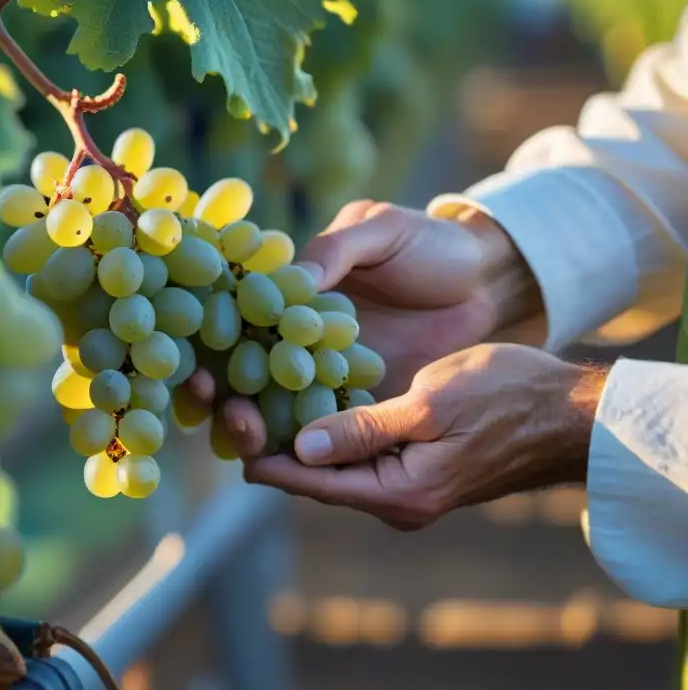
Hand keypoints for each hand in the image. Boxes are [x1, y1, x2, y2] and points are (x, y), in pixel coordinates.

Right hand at [186, 200, 543, 457]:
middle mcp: (297, 338)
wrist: (489, 280)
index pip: (233, 324)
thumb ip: (338, 248)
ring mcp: (327, 374)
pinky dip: (310, 446)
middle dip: (227, 402)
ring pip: (278, 410)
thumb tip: (293, 281)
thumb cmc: (431, 244)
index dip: (209, 349)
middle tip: (231, 416)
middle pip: (245, 377)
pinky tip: (295, 460)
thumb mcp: (383, 229)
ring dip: (259, 431)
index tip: (199, 372)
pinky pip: (328, 428)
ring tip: (253, 443)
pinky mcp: (362, 400)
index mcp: (290, 293)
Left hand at [243, 344, 607, 528]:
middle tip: (225, 395)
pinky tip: (299, 390)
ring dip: (293, 429)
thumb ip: (365, 430)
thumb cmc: (507, 399)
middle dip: (269, 439)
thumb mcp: (431, 405)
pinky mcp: (410, 466)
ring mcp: (401, 486)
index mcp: (396, 494)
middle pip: (310, 475)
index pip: (307, 481)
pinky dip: (325, 425)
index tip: (224, 420)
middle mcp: (392, 501)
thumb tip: (302, 448)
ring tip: (249, 388)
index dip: (261, 452)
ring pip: (329, 462)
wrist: (568, 416)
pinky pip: (354, 451)